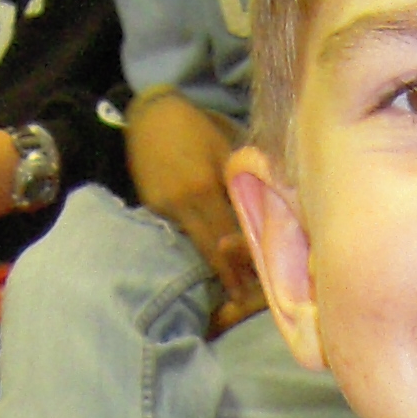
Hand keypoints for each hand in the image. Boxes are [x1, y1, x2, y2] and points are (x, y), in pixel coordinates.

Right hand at [127, 92, 262, 321]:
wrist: (151, 114)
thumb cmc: (197, 126)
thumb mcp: (224, 147)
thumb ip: (239, 180)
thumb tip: (265, 207)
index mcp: (205, 188)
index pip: (228, 233)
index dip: (243, 260)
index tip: (260, 285)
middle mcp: (183, 203)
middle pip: (210, 248)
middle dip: (228, 275)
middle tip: (245, 303)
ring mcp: (165, 208)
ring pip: (194, 244)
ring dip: (212, 266)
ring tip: (230, 292)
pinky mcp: (152, 207)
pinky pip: (179, 233)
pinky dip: (194, 246)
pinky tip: (206, 261)